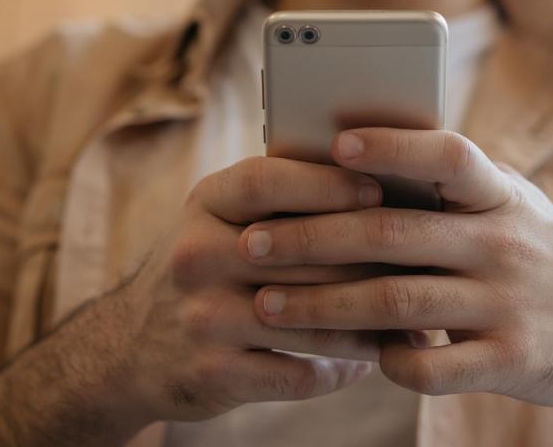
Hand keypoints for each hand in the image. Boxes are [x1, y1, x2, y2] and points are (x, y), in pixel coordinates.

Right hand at [116, 156, 394, 422]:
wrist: (128, 347)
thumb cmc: (205, 268)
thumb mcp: (219, 219)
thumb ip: (280, 198)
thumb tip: (377, 178)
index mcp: (204, 204)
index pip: (268, 181)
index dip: (328, 184)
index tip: (381, 191)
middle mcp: (196, 255)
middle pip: (303, 254)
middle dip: (371, 261)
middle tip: (424, 265)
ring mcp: (202, 318)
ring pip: (311, 318)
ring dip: (370, 324)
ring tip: (413, 320)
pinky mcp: (213, 374)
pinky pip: (299, 372)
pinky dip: (341, 369)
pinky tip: (368, 362)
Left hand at [236, 128, 552, 405]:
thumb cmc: (545, 252)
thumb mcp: (511, 204)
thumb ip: (450, 187)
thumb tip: (351, 157)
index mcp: (501, 195)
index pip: (446, 155)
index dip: (390, 146)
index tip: (331, 147)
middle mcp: (504, 243)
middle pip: (393, 235)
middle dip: (311, 239)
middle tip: (250, 246)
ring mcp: (509, 304)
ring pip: (397, 302)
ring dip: (323, 305)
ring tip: (267, 305)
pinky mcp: (513, 361)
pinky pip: (431, 366)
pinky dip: (385, 361)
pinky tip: (358, 356)